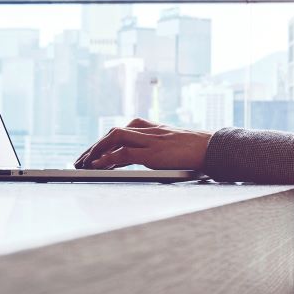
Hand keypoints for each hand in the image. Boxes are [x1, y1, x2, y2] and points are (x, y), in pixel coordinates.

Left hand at [73, 117, 212, 170]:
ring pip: (115, 137)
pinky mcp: (154, 152)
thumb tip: (141, 159)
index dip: (103, 141)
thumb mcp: (174, 145)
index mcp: (153, 128)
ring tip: (84, 163)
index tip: (91, 154)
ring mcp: (151, 140)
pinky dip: (109, 159)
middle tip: (80, 160)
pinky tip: (98, 166)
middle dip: (94, 146)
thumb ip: (157, 147)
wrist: (214, 148)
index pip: (121, 130)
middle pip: (114, 132)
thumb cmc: (197, 150)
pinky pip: (125, 153)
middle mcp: (149, 130)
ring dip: (96, 150)